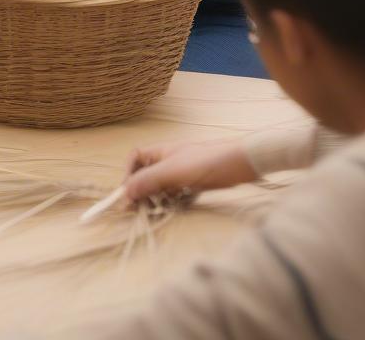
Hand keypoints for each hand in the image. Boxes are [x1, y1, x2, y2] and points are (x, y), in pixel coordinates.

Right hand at [123, 139, 255, 203]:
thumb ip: (148, 180)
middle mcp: (167, 162)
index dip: (128, 174)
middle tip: (140, 210)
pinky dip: (173, 203)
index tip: (128, 194)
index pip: (135, 160)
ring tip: (158, 212)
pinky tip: (176, 210)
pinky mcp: (193, 185)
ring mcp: (181, 174)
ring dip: (157, 200)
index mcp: (159, 153)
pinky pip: (176, 195)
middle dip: (142, 192)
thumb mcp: (172, 172)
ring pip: (161, 188)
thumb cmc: (204, 162)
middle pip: (146, 176)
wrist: (240, 163)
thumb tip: (125, 192)